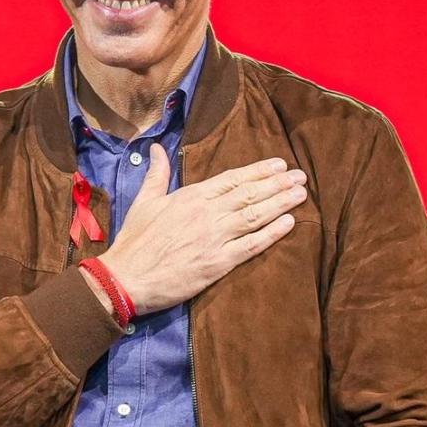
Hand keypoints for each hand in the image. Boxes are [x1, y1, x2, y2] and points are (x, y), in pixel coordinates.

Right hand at [96, 146, 306, 314]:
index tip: (279, 165)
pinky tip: (289, 223)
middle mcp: (207, 214)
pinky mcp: (218, 263)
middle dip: (277, 184)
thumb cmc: (134, 241)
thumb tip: (155, 147)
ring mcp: (214, 238)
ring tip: (301, 195)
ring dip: (280, 204)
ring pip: (254, 216)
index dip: (258, 171)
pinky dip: (272, 233)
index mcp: (191, 197)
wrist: (126, 278)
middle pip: (249, 194)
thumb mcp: (144, 201)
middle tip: (300, 177)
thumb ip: (157, 174)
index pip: (232, 179)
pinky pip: (251, 245)